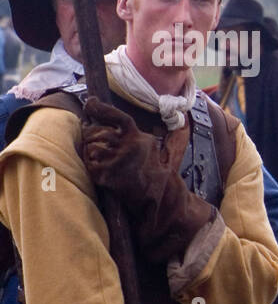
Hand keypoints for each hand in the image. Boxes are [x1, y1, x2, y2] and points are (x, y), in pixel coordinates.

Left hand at [81, 96, 215, 261]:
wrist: (161, 199)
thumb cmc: (158, 175)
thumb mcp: (159, 149)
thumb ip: (146, 136)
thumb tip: (153, 122)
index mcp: (140, 137)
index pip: (118, 117)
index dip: (101, 109)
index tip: (90, 103)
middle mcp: (128, 146)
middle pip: (96, 132)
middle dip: (91, 136)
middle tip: (92, 141)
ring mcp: (117, 160)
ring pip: (90, 148)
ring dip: (91, 153)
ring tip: (101, 160)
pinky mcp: (108, 175)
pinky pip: (89, 165)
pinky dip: (92, 168)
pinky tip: (102, 172)